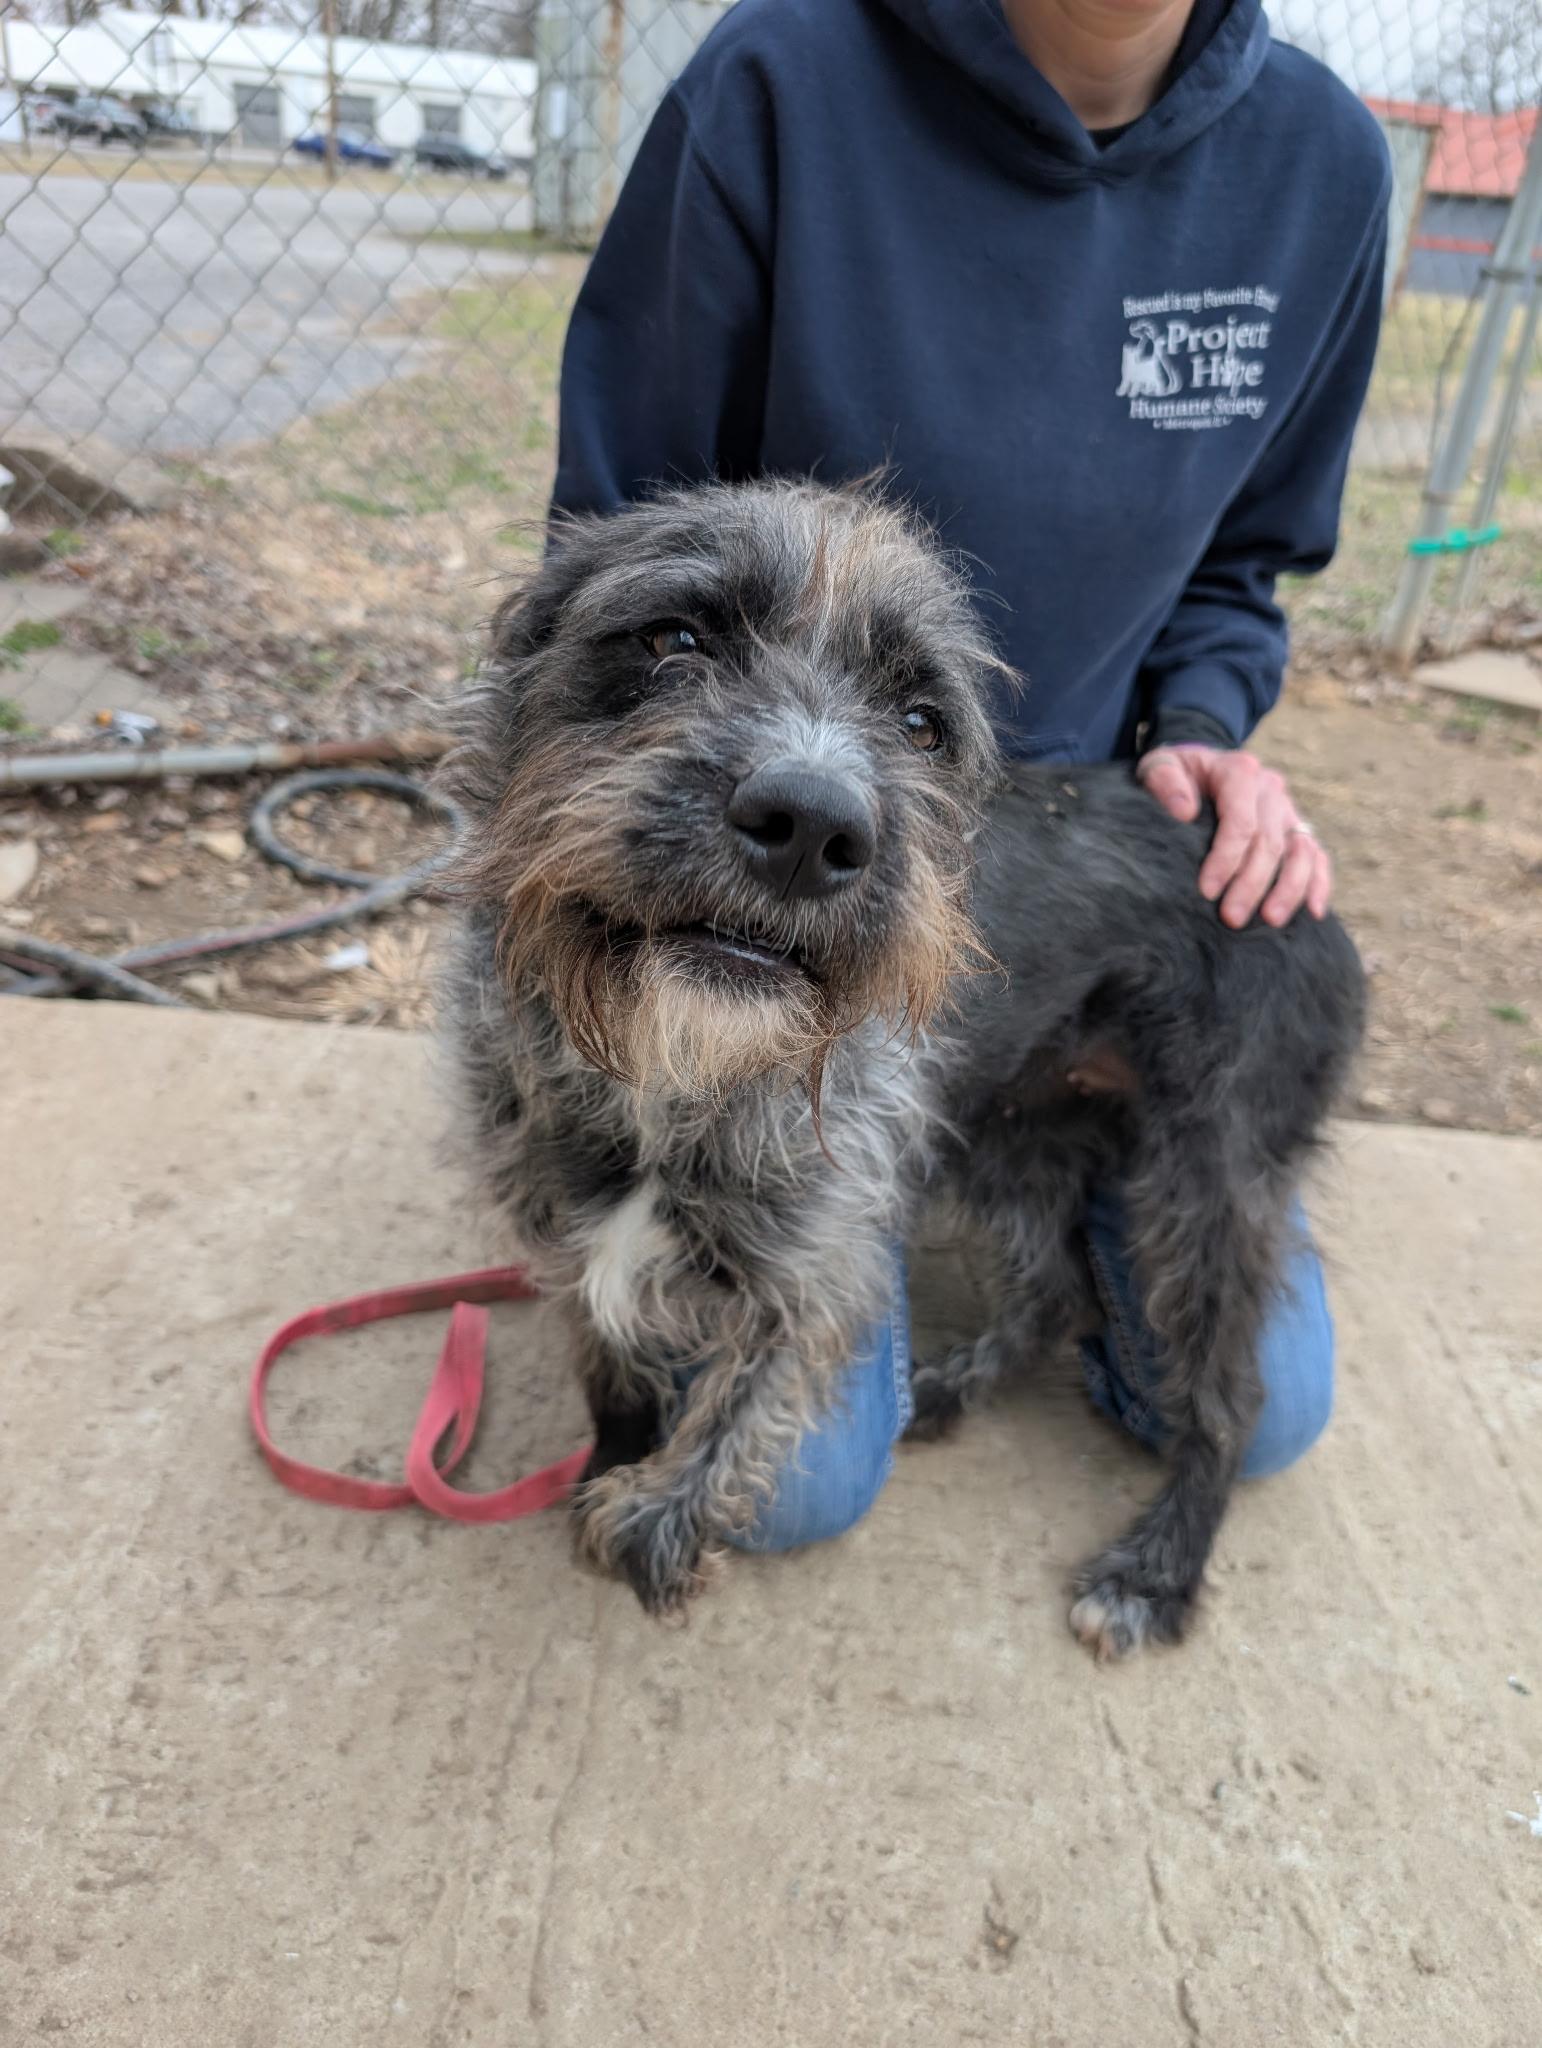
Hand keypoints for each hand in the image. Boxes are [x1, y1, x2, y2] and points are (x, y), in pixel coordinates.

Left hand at [1136, 744, 1331, 929]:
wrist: (1193, 771)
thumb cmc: (1174, 775)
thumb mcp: (1158, 766)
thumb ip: (1165, 780)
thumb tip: (1184, 811)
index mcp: (1239, 771)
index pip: (1241, 822)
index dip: (1226, 859)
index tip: (1208, 891)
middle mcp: (1270, 789)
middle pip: (1269, 842)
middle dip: (1251, 884)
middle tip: (1231, 918)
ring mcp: (1287, 810)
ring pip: (1300, 852)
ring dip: (1289, 889)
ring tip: (1270, 921)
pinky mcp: (1296, 829)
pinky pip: (1316, 857)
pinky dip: (1318, 883)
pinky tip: (1313, 912)